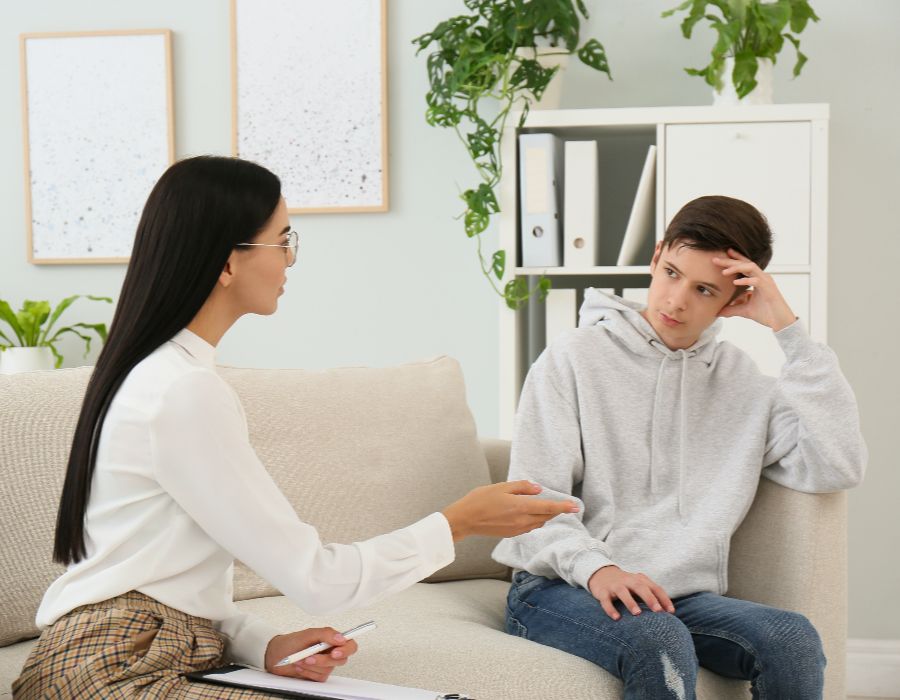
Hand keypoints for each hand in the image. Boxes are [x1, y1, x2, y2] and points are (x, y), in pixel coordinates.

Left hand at [264, 627, 358, 681]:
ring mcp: (325, 665)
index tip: (336, 651)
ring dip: (312, 665)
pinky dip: (307, 672)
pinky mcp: (318, 675)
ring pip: (328, 670)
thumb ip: (325, 633)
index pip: (349, 644)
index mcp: (331, 640)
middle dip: (324, 660)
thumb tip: (340, 637)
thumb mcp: (307, 634)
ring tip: (300, 659)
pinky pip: (319, 677)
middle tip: (310, 656)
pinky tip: (300, 666)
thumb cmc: (290, 643)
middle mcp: (330, 652)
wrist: (276, 656)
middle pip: (341, 659)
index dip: (347, 649)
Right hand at [442, 480, 579, 541]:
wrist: (465, 520)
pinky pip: (530, 527)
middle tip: (565, 504)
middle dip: (556, 510)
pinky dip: (535, 520)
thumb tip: (538, 489)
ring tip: (546, 507)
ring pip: (539, 522)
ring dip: (545, 515)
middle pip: (546, 516)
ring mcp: (517, 529)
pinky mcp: (512, 534)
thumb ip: (521, 487)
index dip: (563, 507)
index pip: (548, 507)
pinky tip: (529, 513)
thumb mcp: (500, 487)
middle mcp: (521, 520)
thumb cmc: (480, 500)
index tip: (576, 506)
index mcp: (520, 507)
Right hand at [587, 565, 674, 619]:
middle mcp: (628, 581)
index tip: (671, 612)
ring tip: (637, 613)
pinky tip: (616, 618)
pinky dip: (611, 609)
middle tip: (658, 610)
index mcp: (639, 580)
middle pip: (640, 587)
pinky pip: (606, 600)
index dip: (664, 599)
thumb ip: (651, 596)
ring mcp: (614, 586)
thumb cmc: (626, 585)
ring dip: (630, 602)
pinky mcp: (602, 592)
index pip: (654, 587)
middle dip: (649, 598)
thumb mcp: (639, 586)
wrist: (601, 574)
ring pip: (623, 592)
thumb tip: (668, 614)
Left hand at [712, 249, 796, 330]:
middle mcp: (762, 277)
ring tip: (724, 272)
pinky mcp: (769, 289)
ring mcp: (766, 282)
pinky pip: (756, 280)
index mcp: (758, 279)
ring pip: (751, 267)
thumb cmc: (766, 314)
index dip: (735, 258)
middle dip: (730, 261)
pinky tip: (736, 282)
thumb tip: (718, 312)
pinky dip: (745, 281)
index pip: (745, 265)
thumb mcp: (744, 311)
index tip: (723, 253)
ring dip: (736, 268)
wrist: (780, 322)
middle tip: (715, 259)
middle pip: (745, 263)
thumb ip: (731, 309)